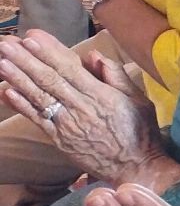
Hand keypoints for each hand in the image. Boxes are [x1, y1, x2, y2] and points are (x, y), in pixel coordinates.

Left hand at [0, 29, 177, 185]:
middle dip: (26, 60)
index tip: (31, 37)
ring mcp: (68, 125)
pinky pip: (38, 120)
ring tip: (2, 62)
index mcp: (101, 95)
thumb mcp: (139, 100)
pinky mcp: (60, 140)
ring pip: (39, 97)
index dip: (49, 52)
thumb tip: (94, 56)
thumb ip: (117, 77)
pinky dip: (22, 106)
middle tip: (6, 44)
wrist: (136, 168)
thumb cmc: (141, 132)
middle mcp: (81, 108)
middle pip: (49, 80)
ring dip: (18, 79)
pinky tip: (7, 91)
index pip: (70, 69)